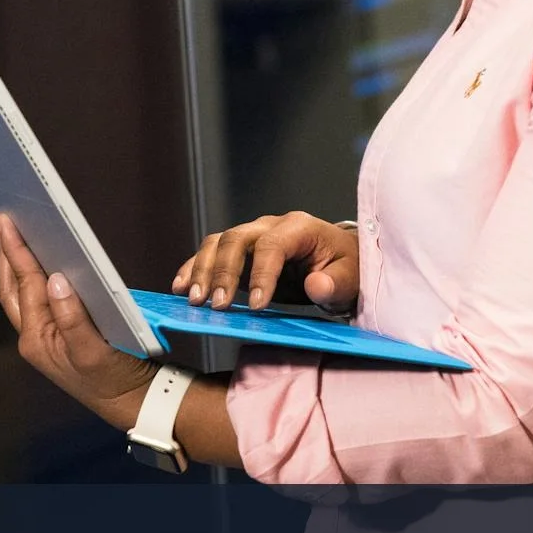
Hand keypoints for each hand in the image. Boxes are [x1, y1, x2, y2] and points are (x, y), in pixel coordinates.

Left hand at [0, 212, 154, 429]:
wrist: (130, 401)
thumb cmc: (115, 379)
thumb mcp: (94, 351)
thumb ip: (72, 316)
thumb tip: (55, 279)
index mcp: (38, 339)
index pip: (24, 284)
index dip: (15, 250)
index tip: (6, 222)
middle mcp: (34, 337)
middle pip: (10, 287)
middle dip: (4, 252)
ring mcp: (43, 337)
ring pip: (19, 294)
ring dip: (12, 264)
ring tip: (8, 234)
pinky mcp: (55, 336)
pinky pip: (35, 301)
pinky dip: (30, 278)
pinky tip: (34, 263)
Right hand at [172, 212, 359, 312]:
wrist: (340, 263)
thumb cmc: (346, 269)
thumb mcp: (351, 279)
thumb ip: (336, 283)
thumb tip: (316, 285)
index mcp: (299, 228)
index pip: (273, 245)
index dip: (262, 274)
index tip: (257, 306)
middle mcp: (269, 226)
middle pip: (236, 239)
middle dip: (223, 272)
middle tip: (216, 305)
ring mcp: (251, 237)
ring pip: (217, 243)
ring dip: (201, 270)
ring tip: (193, 300)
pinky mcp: (239, 254)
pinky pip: (211, 253)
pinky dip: (193, 268)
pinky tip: (180, 287)